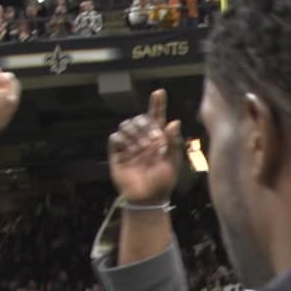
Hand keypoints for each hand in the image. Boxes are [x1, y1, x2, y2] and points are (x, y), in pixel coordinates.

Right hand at [108, 88, 182, 204]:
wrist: (147, 198)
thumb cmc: (163, 181)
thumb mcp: (172, 162)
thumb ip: (174, 142)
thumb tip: (174, 122)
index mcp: (157, 138)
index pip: (156, 116)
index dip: (157, 104)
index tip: (159, 92)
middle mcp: (142, 138)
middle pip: (140, 118)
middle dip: (146, 126)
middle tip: (155, 141)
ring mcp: (129, 145)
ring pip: (127, 125)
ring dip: (135, 135)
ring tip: (142, 150)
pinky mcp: (117, 153)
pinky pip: (116, 138)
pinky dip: (123, 142)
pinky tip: (130, 151)